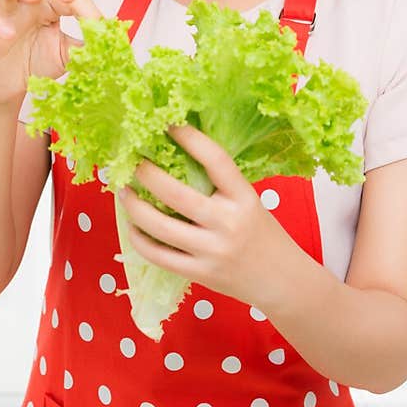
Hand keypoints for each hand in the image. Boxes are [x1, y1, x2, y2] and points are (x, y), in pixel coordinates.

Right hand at [0, 0, 102, 105]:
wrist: (9, 88)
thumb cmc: (37, 62)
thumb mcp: (67, 55)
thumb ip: (87, 46)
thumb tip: (111, 39)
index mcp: (48, 4)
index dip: (82, 3)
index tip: (97, 22)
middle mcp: (25, 3)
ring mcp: (3, 14)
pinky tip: (7, 34)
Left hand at [117, 122, 295, 310]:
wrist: (282, 281)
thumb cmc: (263, 234)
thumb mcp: (250, 202)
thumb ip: (221, 185)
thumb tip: (180, 155)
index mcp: (245, 198)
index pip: (216, 160)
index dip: (191, 139)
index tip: (169, 124)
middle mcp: (228, 223)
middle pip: (177, 195)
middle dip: (148, 175)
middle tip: (134, 162)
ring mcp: (212, 251)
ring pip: (161, 227)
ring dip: (135, 207)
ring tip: (124, 191)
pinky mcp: (200, 274)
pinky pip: (159, 256)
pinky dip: (140, 239)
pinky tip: (133, 227)